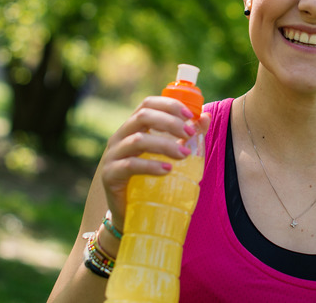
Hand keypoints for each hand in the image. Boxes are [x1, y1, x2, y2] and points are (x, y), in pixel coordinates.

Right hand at [99, 96, 210, 230]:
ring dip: (164, 144)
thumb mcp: (169, 153)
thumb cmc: (150, 178)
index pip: (147, 104)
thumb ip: (186, 135)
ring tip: (184, 155)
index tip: (190, 115)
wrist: (129, 212)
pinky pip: (129, 165)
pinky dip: (150, 166)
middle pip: (143, 117)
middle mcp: (120, 137)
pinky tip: (167, 170)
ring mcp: (112, 155)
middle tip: (190, 134)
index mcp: (133, 127)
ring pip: (137, 140)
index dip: (169, 105)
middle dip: (169, 122)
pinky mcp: (110, 175)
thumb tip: (205, 116)